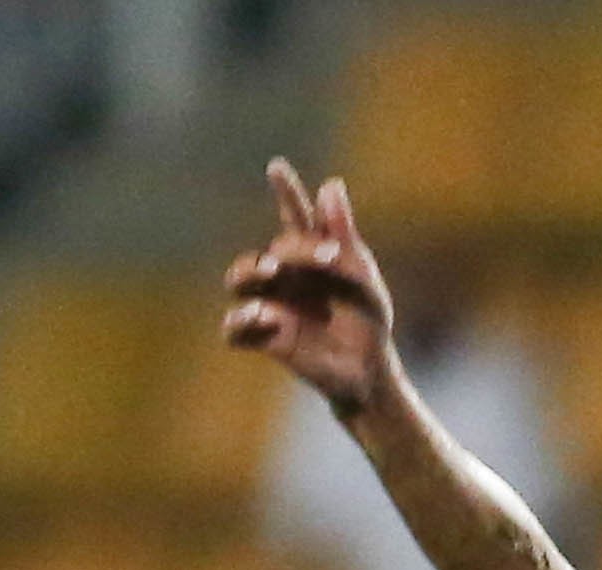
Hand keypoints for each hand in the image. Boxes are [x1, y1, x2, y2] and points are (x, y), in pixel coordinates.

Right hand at [221, 158, 397, 418]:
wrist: (368, 370)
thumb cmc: (367, 319)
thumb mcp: (362, 277)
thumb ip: (344, 235)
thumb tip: (331, 184)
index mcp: (311, 256)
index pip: (295, 219)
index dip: (286, 193)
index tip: (277, 167)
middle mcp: (286, 277)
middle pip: (271, 250)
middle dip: (294, 249)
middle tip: (327, 257)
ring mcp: (272, 305)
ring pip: (238, 280)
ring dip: (249, 272)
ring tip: (271, 272)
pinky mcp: (266, 338)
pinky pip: (234, 328)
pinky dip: (242, 321)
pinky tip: (266, 317)